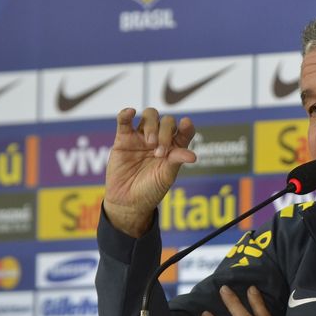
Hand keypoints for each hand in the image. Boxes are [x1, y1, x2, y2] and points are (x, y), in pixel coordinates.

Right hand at [103, 107, 195, 237]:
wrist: (128, 202)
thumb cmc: (150, 190)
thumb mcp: (166, 177)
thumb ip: (176, 162)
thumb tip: (193, 155)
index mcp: (174, 148)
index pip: (184, 131)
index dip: (187, 126)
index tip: (186, 124)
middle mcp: (160, 139)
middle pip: (167, 121)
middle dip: (165, 133)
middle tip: (159, 153)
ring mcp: (141, 137)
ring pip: (150, 116)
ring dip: (152, 125)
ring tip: (149, 143)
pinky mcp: (123, 139)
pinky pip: (124, 121)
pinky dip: (126, 114)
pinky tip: (130, 112)